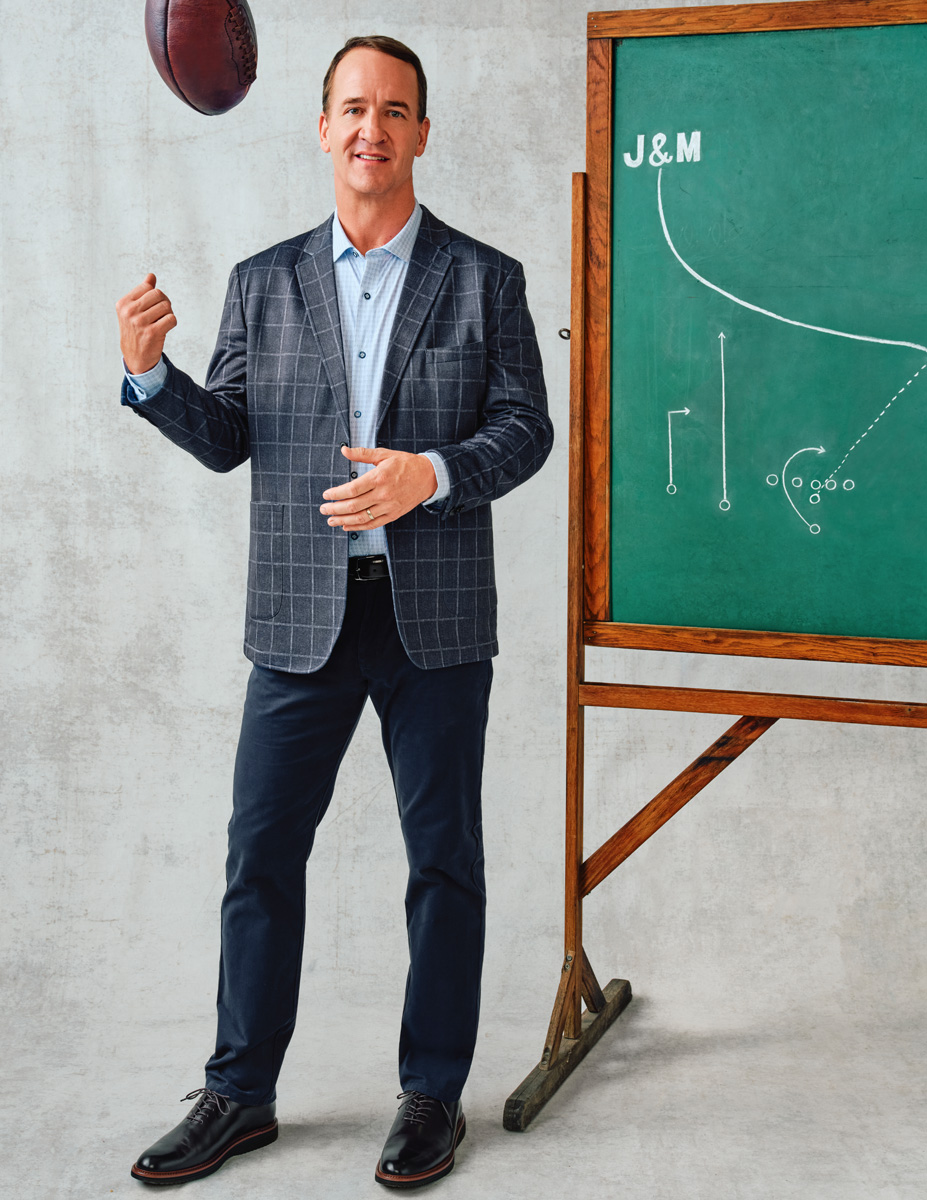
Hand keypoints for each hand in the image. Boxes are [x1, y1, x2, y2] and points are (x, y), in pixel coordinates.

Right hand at [116, 272, 176, 373]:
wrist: (136, 357)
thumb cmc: (136, 331)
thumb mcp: (133, 311)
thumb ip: (142, 292)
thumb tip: (151, 276)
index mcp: (123, 304)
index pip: (148, 287)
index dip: (156, 295)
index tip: (153, 305)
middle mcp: (129, 312)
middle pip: (158, 294)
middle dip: (164, 302)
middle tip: (162, 313)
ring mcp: (140, 323)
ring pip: (166, 306)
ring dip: (168, 313)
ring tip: (162, 321)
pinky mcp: (152, 333)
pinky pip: (171, 319)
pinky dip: (172, 322)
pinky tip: (165, 328)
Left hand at [320, 446, 437, 529]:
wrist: (428, 476)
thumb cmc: (405, 463)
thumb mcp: (384, 454)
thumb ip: (362, 454)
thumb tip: (344, 450)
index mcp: (379, 477)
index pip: (352, 489)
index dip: (336, 494)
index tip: (326, 495)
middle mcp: (383, 494)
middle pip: (353, 506)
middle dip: (335, 509)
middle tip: (323, 509)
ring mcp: (389, 506)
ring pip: (362, 518)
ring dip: (343, 521)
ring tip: (331, 521)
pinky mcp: (393, 515)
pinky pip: (373, 524)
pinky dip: (358, 528)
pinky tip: (347, 526)